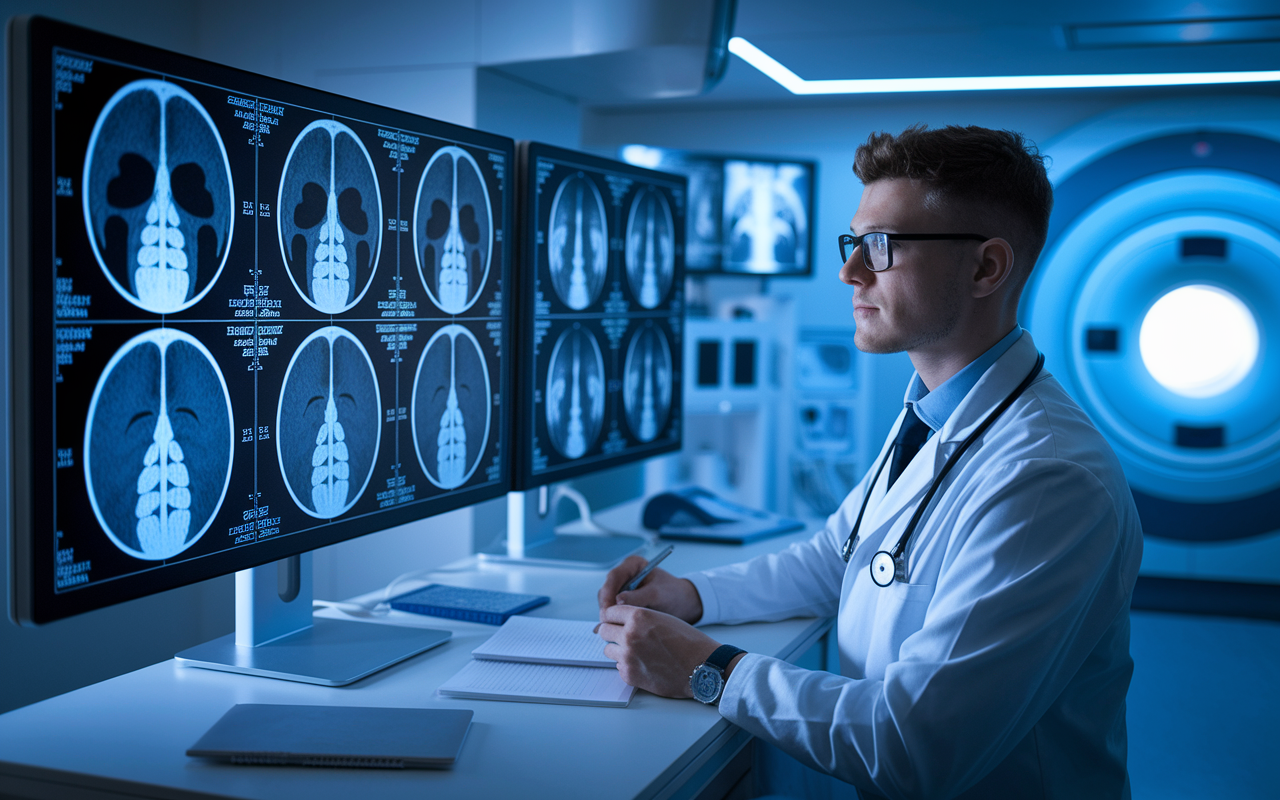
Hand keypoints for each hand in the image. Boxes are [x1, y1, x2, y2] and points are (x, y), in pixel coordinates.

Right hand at [597, 554, 702, 623]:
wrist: (683, 603)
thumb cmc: (673, 594)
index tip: (607, 610)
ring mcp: (623, 587)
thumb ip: (637, 597)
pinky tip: (614, 629)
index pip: (613, 577)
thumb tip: (617, 601)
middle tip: (607, 623)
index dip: (607, 593)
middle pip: (607, 589)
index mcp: (633, 564)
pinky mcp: (623, 600)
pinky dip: (613, 618)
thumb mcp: (657, 595)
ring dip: (608, 614)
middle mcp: (625, 574)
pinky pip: (613, 609)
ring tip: (612, 628)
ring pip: (607, 600)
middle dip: (606, 606)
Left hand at [597, 605, 718, 697]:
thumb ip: (639, 618)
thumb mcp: (662, 618)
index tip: (616, 621)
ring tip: (638, 651)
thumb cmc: (687, 640)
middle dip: (612, 632)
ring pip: (608, 649)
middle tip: (625, 636)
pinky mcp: (629, 675)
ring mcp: (628, 656)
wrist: (702, 666)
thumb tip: (618, 622)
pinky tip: (644, 663)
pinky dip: (627, 665)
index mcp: (638, 616)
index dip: (613, 616)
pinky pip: (618, 666)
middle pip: (603, 630)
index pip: (609, 612)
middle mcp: (629, 635)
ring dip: (618, 649)